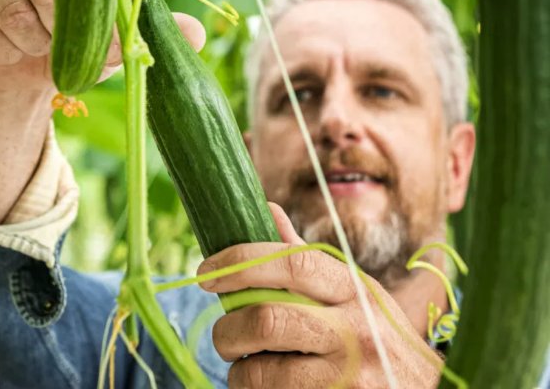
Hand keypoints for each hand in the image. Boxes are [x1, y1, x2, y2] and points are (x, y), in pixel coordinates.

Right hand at [0, 0, 205, 96]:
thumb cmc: (70, 48)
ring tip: (32, 49)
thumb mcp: (112, 44)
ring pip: (8, 13)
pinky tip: (4, 52)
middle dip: (54, 35)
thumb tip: (198, 35)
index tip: (85, 40)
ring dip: (26, 47)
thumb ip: (149, 34)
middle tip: (55, 46)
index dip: (82, 16)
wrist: (22, 74)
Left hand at [197, 203, 441, 387]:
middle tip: (225, 337)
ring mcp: (349, 374)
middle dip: (227, 331)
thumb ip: (305, 258)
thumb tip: (267, 208)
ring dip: (239, 372)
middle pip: (265, 320)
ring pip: (260, 372)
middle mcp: (354, 327)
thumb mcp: (352, 292)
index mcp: (352, 288)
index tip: (205, 273)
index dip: (240, 263)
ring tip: (246, 369)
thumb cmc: (376, 335)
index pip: (291, 263)